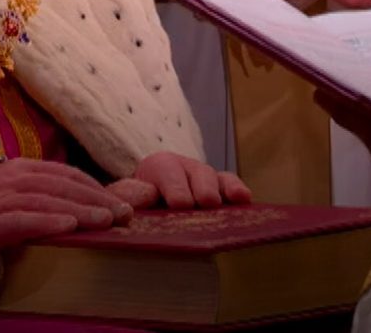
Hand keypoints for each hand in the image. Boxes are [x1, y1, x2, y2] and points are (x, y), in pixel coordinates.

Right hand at [0, 159, 132, 282]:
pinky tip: (69, 226)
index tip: (122, 202)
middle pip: (62, 184)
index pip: (66, 174)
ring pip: (47, 199)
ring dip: (81, 209)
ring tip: (107, 220)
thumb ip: (40, 201)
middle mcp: (11, 178)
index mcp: (19, 170)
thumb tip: (80, 211)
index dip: (96, 187)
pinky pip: (23, 219)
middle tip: (125, 213)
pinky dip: (48, 220)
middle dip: (97, 198)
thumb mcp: (12, 204)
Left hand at [109, 152, 251, 209]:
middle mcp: (185, 168)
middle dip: (201, 188)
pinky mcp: (221, 190)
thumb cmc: (138, 200)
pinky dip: (237, 191)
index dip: (175, 187)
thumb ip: (127, 195)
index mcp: (158, 167)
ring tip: (223, 203)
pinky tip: (244, 200)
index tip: (180, 203)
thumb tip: (141, 199)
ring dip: (220, 190)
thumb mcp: (126, 195)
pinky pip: (230, 185)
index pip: (168, 172)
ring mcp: (205, 178)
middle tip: (204, 203)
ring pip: (215, 178)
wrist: (149, 199)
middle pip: (197, 173)